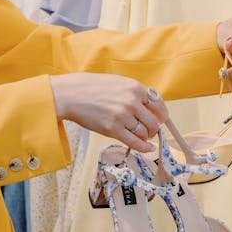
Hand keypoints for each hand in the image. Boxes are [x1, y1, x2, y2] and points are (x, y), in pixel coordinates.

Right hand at [49, 73, 167, 152]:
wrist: (70, 94)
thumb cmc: (92, 87)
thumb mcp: (118, 83)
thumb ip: (134, 93)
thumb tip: (151, 108)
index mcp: (135, 88)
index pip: (158, 104)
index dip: (162, 115)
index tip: (161, 120)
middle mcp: (131, 102)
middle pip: (154, 122)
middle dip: (154, 129)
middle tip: (150, 132)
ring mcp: (122, 116)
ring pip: (144, 133)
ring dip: (145, 137)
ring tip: (141, 137)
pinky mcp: (112, 130)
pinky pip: (134, 142)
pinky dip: (144, 147)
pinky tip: (147, 148)